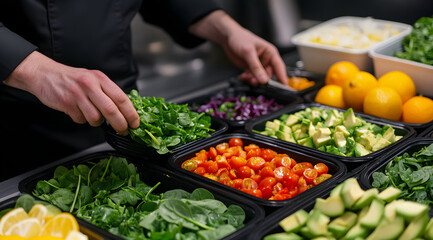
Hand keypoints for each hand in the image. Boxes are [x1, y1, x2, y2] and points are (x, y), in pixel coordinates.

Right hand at [3, 51, 139, 134]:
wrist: (44, 74)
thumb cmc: (72, 79)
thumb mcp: (93, 79)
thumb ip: (107, 92)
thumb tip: (125, 111)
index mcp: (100, 78)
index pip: (122, 98)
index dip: (131, 113)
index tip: (135, 123)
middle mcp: (90, 85)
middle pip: (112, 110)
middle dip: (120, 125)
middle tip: (123, 131)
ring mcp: (78, 94)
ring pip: (96, 118)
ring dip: (97, 122)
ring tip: (92, 115)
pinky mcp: (67, 103)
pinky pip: (80, 119)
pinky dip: (81, 119)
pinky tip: (77, 110)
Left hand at [189, 10, 287, 85]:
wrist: (227, 38)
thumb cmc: (240, 38)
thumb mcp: (249, 53)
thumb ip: (256, 67)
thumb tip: (264, 80)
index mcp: (270, 53)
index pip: (279, 67)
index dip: (283, 78)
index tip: (285, 88)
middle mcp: (265, 59)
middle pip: (270, 75)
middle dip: (263, 80)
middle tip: (256, 81)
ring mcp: (258, 65)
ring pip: (260, 78)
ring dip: (254, 80)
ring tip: (247, 77)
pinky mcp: (250, 68)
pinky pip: (252, 77)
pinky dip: (248, 79)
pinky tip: (243, 76)